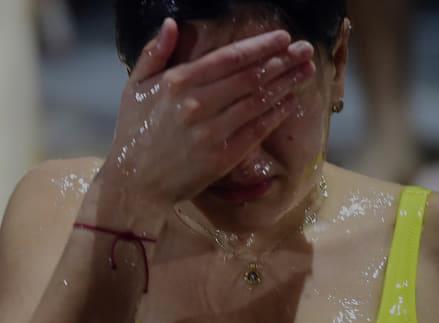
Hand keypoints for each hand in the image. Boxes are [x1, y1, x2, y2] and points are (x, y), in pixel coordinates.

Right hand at [102, 18, 316, 205]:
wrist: (135, 183)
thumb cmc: (133, 133)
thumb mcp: (135, 87)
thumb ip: (153, 53)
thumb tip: (171, 24)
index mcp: (177, 83)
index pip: (229, 58)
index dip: (260, 46)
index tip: (283, 37)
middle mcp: (197, 104)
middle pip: (250, 77)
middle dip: (282, 61)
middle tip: (305, 50)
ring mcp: (211, 132)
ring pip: (257, 102)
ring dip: (285, 84)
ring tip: (305, 71)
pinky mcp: (222, 156)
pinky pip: (256, 130)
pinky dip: (275, 114)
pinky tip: (290, 101)